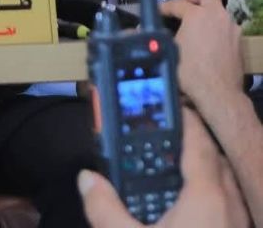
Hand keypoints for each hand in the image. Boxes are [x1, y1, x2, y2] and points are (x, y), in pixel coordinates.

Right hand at [78, 109, 247, 227]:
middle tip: (160, 142)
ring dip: (202, 177)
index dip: (182, 117)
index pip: (197, 140)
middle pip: (215, 161)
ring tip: (169, 180)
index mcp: (208, 197)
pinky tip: (183, 219)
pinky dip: (210, 204)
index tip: (164, 104)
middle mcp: (232, 209)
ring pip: (226, 189)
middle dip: (190, 147)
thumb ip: (104, 208)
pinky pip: (228, 214)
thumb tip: (88, 180)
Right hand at [161, 0, 245, 125]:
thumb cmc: (191, 72)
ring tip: (194, 29)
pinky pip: (225, 28)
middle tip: (183, 8)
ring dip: (206, 15)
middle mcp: (218, 15)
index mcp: (198, 14)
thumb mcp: (169, 51)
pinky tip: (207, 44)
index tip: (158, 11)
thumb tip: (138, 31)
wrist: (219, 95)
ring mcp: (231, 29)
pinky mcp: (239, 43)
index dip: (165, 7)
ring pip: (218, 11)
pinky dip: (215, 30)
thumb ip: (158, 37)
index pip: (177, 4)